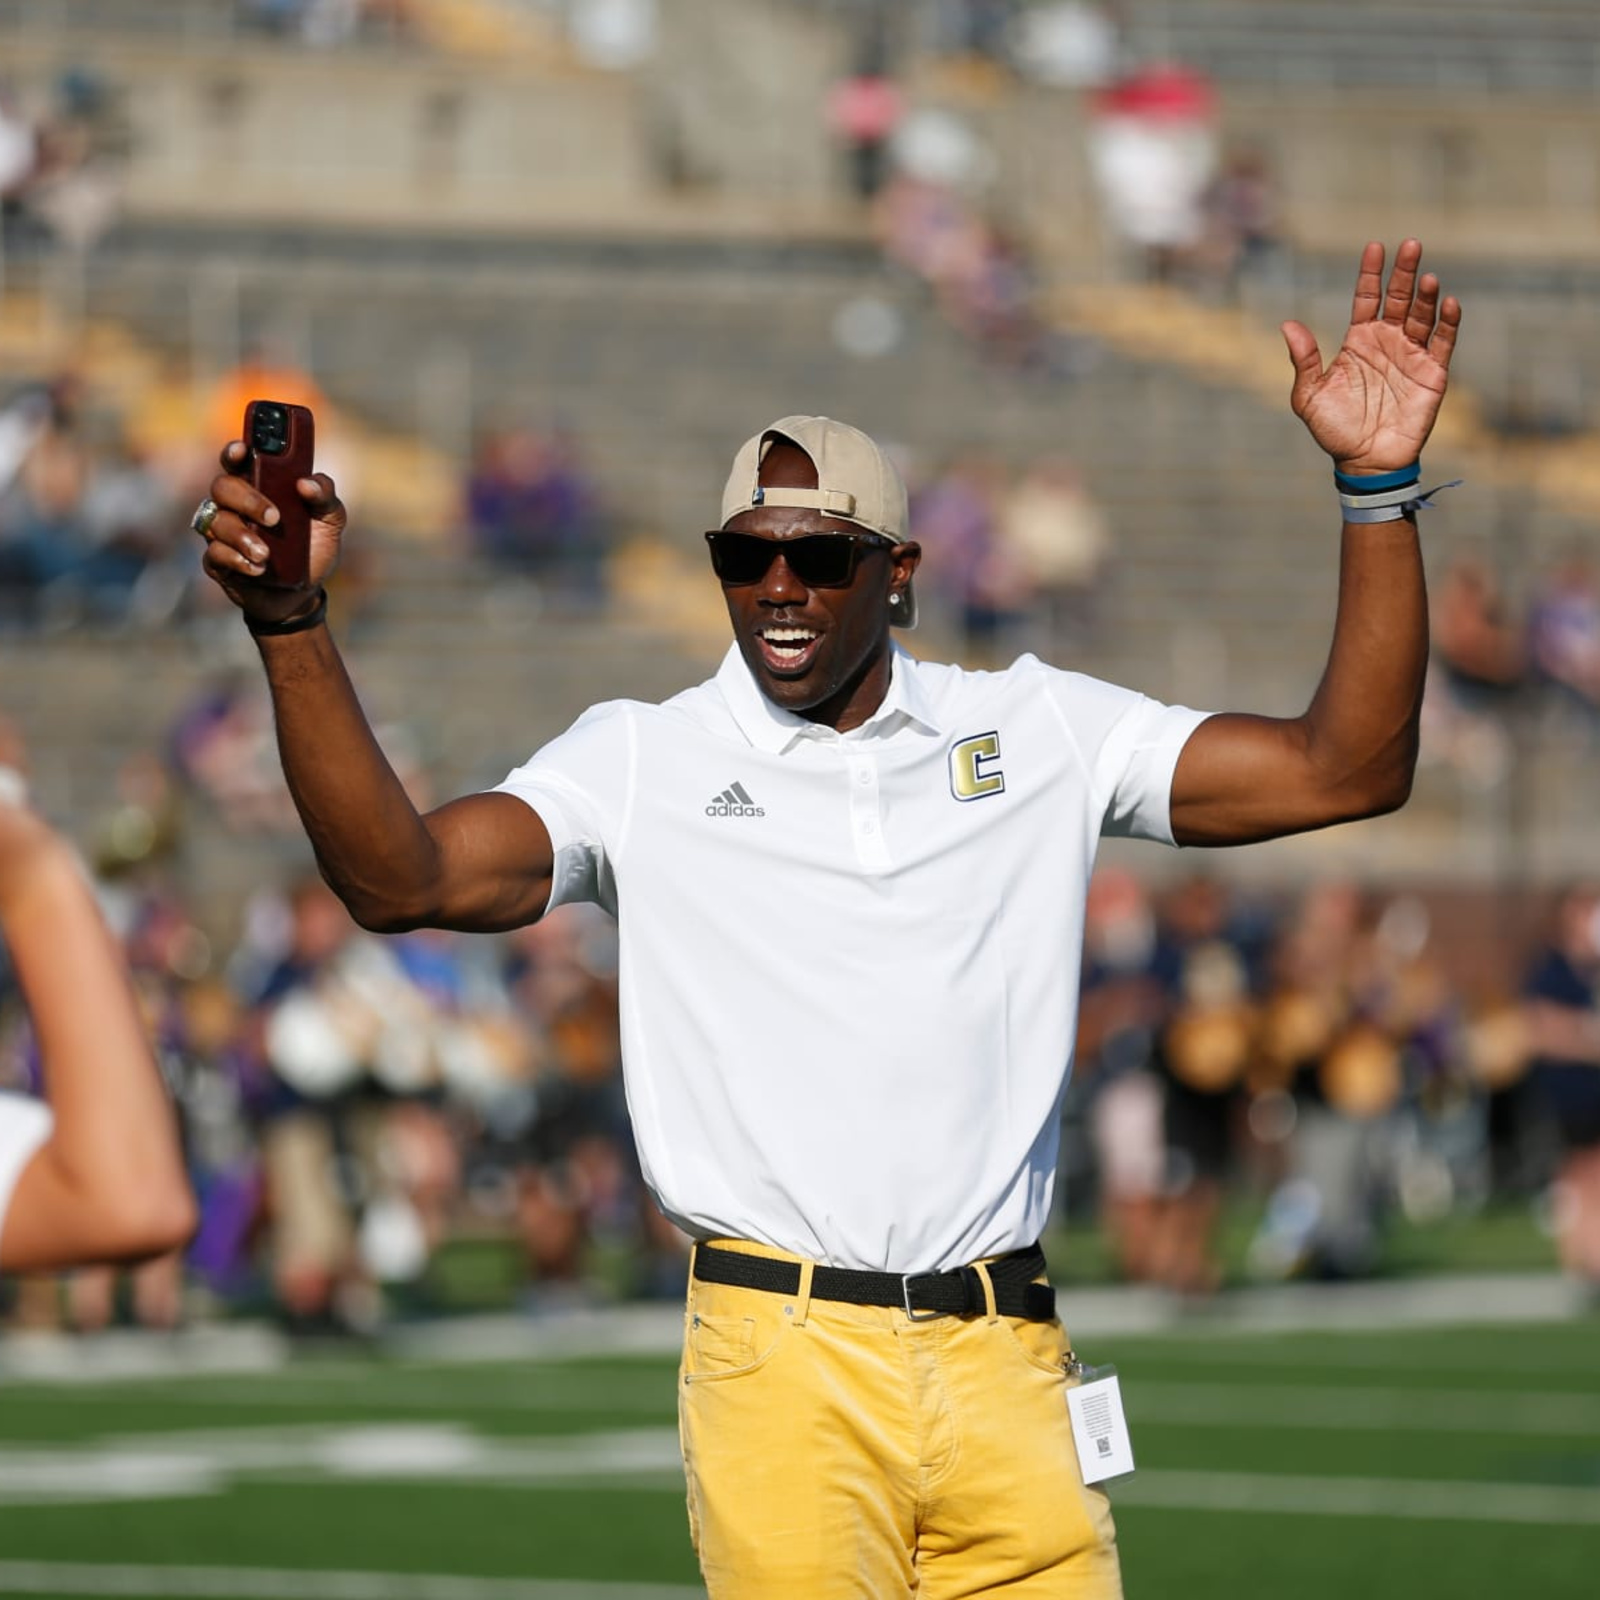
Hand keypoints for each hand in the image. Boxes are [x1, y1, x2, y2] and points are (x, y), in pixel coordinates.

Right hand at [196, 441, 346, 624]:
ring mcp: (222, 533)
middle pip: (222, 487)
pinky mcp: (218, 562)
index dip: (235, 452)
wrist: (303, 593)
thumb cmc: (312, 548)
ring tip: (266, 553)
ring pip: (216, 522)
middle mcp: (235, 505)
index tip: (242, 450)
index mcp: (259, 486)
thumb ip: (326, 497)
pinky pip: (215, 554)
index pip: (238, 460)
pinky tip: (257, 568)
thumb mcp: (330, 523)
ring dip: (242, 536)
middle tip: (274, 517)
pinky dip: (236, 560)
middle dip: (247, 500)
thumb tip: (308, 484)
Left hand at [1282, 239, 1461, 474]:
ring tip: (1427, 277)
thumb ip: (1304, 360)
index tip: (1375, 247)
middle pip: (1400, 299)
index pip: (1367, 298)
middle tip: (1411, 245)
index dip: (1371, 273)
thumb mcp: (1309, 396)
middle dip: (1405, 272)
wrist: (1364, 462)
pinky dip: (1448, 323)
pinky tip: (1449, 303)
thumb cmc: (1334, 430)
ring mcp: (1412, 356)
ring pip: (1423, 316)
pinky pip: (1443, 343)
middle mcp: (1387, 342)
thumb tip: (1287, 324)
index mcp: (1359, 342)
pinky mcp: (1432, 374)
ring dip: (1426, 296)